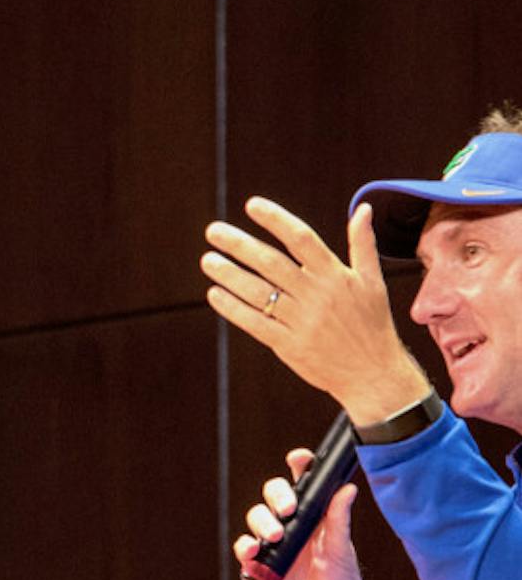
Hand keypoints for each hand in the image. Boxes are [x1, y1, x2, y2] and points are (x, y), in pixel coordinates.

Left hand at [202, 199, 430, 424]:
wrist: (373, 374)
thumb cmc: (372, 324)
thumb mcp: (373, 282)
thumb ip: (363, 245)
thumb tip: (364, 208)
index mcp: (336, 275)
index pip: (301, 239)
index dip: (276, 220)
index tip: (251, 205)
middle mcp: (317, 295)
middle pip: (271, 263)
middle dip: (240, 245)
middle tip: (212, 231)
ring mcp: (301, 321)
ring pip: (258, 292)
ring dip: (229, 275)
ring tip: (207, 260)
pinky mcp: (289, 345)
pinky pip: (255, 323)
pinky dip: (233, 308)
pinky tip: (214, 294)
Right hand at [234, 447, 363, 579]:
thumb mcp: (342, 552)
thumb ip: (338, 521)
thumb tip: (347, 489)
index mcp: (314, 516)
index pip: (303, 484)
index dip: (299, 467)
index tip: (298, 458)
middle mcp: (291, 525)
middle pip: (273, 495)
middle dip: (277, 495)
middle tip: (289, 509)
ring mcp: (272, 544)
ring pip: (256, 517)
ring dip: (262, 521)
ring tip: (276, 535)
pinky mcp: (257, 565)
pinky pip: (244, 548)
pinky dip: (246, 546)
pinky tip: (255, 550)